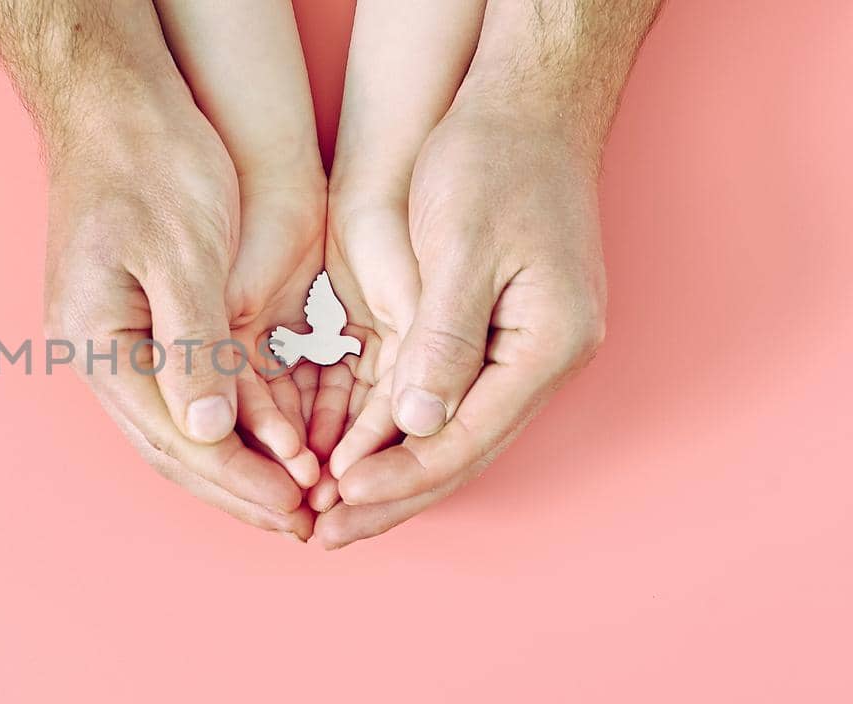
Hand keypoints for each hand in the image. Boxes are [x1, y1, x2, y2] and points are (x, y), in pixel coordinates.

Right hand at [43, 99, 316, 539]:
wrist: (117, 102)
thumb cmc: (146, 161)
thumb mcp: (180, 251)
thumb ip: (192, 347)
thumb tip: (210, 434)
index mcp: (99, 343)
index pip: (175, 437)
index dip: (238, 479)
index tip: (294, 509)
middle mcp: (101, 354)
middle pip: (174, 445)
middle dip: (239, 488)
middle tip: (301, 523)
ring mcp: (118, 339)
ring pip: (182, 424)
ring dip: (238, 462)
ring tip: (293, 496)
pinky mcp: (143, 320)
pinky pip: (188, 388)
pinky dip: (233, 417)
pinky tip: (271, 439)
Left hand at [315, 0, 658, 547]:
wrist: (523, 107)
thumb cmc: (497, 162)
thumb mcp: (464, 247)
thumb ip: (443, 340)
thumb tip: (415, 425)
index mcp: (545, 345)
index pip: (463, 438)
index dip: (397, 477)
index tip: (337, 502)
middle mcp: (538, 361)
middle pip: (456, 453)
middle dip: (388, 498)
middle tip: (323, 538)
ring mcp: (515, 350)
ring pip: (445, 435)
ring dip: (387, 477)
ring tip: (330, 515)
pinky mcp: (486, 333)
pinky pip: (436, 401)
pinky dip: (392, 433)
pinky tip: (351, 459)